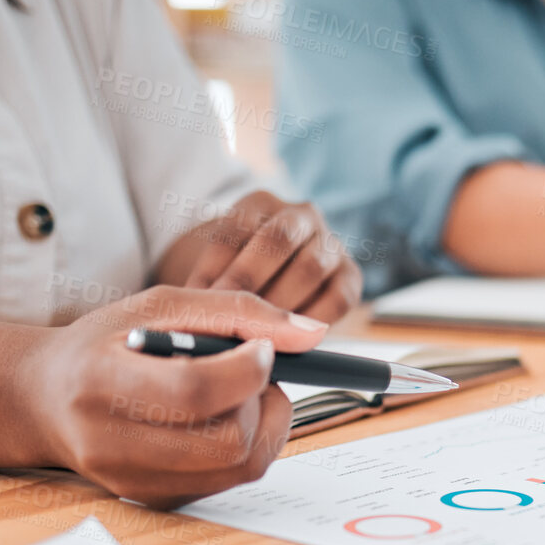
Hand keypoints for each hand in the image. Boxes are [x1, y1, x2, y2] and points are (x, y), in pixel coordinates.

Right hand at [19, 286, 328, 508]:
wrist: (44, 399)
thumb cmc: (105, 344)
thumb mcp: (159, 306)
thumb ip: (236, 311)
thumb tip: (312, 335)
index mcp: (102, 381)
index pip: (195, 390)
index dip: (248, 370)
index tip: (263, 350)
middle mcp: (110, 442)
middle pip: (228, 442)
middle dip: (262, 403)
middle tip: (257, 374)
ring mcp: (131, 481)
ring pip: (239, 468)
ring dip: (262, 427)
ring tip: (242, 394)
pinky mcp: (152, 499)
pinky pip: (226, 483)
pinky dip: (243, 448)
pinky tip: (220, 419)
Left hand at [166, 191, 363, 321]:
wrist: (273, 286)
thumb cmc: (235, 279)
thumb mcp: (217, 267)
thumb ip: (207, 284)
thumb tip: (193, 317)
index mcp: (261, 203)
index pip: (236, 227)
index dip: (215, 266)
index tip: (196, 300)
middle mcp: (302, 215)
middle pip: (277, 240)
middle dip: (248, 282)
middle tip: (226, 317)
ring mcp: (331, 244)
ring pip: (309, 268)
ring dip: (281, 304)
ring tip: (256, 334)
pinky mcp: (350, 278)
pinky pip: (336, 299)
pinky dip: (312, 321)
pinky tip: (288, 342)